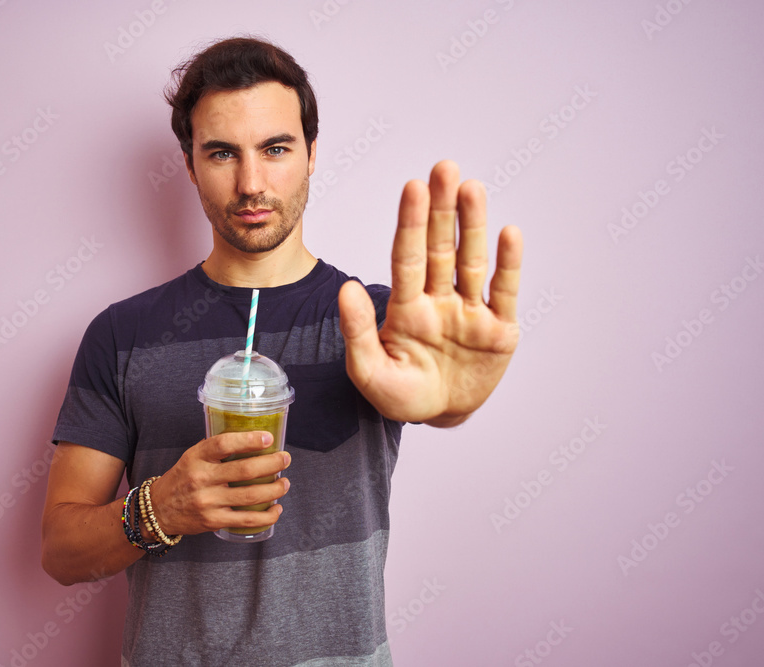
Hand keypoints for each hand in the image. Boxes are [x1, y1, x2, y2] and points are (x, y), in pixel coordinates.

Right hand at [149, 431, 290, 535]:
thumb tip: (252, 440)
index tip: (268, 437)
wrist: (158, 510)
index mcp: (196, 458)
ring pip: (250, 495)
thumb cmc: (181, 479)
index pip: (223, 444)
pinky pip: (246, 520)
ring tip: (284, 483)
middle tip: (285, 459)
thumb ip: (216, 450)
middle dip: (271, 464)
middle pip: (244, 470)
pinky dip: (267, 516)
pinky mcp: (214, 521)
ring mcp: (208, 502)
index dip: (248, 440)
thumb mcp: (192, 457)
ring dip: (274, 489)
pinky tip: (276, 508)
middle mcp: (202, 479)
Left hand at [338, 160, 522, 423]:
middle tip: (444, 167)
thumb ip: (357, 331)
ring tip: (472, 188)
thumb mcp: (369, 371)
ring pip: (472, 262)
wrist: (439, 417)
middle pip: (440, 248)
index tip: (412, 187)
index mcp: (406, 307)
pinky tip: (509, 232)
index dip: (410, 222)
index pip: (407, 257)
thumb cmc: (400, 394)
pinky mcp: (499, 330)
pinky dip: (508, 264)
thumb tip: (345, 288)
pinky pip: (503, 292)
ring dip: (473, 226)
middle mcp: (439, 300)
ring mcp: (470, 313)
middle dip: (442, 209)